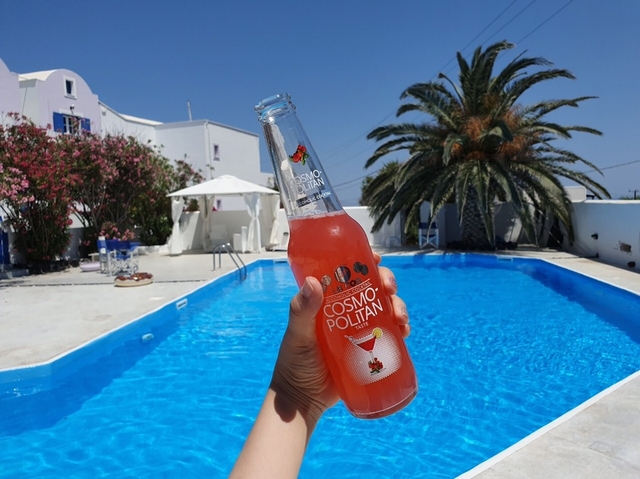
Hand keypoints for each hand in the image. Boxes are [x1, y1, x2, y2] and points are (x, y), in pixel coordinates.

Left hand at [269, 253, 409, 427]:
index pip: (347, 274)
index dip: (363, 262)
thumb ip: (302, 311)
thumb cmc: (294, 364)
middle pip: (372, 288)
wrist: (304, 401)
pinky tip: (404, 331)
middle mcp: (345, 311)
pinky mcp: (369, 350)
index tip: (376, 258)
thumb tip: (314, 282)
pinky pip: (389, 334)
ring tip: (399, 316)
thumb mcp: (297, 335)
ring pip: (384, 309)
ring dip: (398, 306)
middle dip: (386, 283)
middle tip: (389, 289)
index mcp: (327, 302)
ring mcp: (358, 330)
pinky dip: (400, 329)